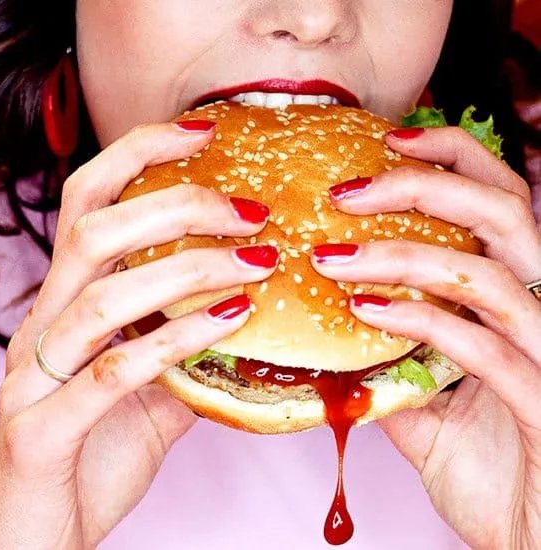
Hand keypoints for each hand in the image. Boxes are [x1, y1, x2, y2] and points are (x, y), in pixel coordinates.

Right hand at [0, 121, 274, 548]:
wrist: (28, 546)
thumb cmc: (83, 466)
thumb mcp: (145, 404)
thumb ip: (183, 360)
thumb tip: (246, 327)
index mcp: (58, 312)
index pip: (85, 207)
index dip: (135, 158)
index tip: (201, 133)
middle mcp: (37, 331)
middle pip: (90, 233)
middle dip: (173, 204)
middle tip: (248, 209)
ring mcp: (31, 380)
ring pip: (100, 297)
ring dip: (186, 270)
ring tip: (256, 263)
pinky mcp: (40, 432)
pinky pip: (110, 376)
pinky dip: (172, 343)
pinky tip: (227, 324)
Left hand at [313, 126, 540, 548]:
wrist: (537, 548)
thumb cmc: (501, 476)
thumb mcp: (436, 413)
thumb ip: (399, 370)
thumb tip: (341, 346)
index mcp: (525, 299)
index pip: (498, 203)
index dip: (450, 158)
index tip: (382, 144)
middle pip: (502, 210)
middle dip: (421, 183)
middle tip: (345, 189)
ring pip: (483, 270)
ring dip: (398, 255)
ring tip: (330, 257)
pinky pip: (477, 342)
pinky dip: (416, 319)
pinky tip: (363, 312)